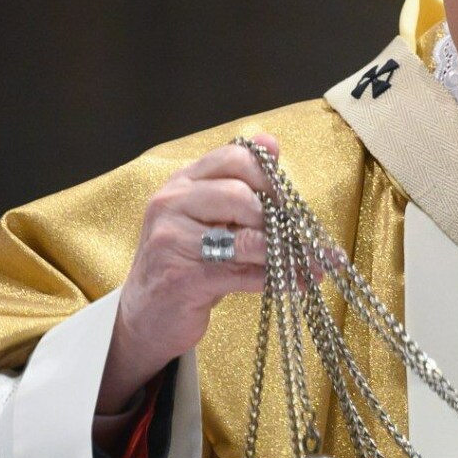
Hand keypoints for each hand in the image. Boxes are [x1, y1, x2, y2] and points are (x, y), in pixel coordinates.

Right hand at [98, 137, 272, 413]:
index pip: (234, 158)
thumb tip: (272, 142)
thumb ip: (237, 181)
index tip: (288, 201)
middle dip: (277, 219)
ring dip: (286, 254)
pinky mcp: (184, 279)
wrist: (146, 314)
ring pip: (247, 239)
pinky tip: (298, 282)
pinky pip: (245, 275)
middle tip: (298, 237)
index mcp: (182, 182)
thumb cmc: (187, 261)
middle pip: (241, 196)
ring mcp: (173, 241)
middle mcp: (172, 204)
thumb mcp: (207, 215)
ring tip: (312, 264)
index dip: (270, 177)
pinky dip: (278, 279)